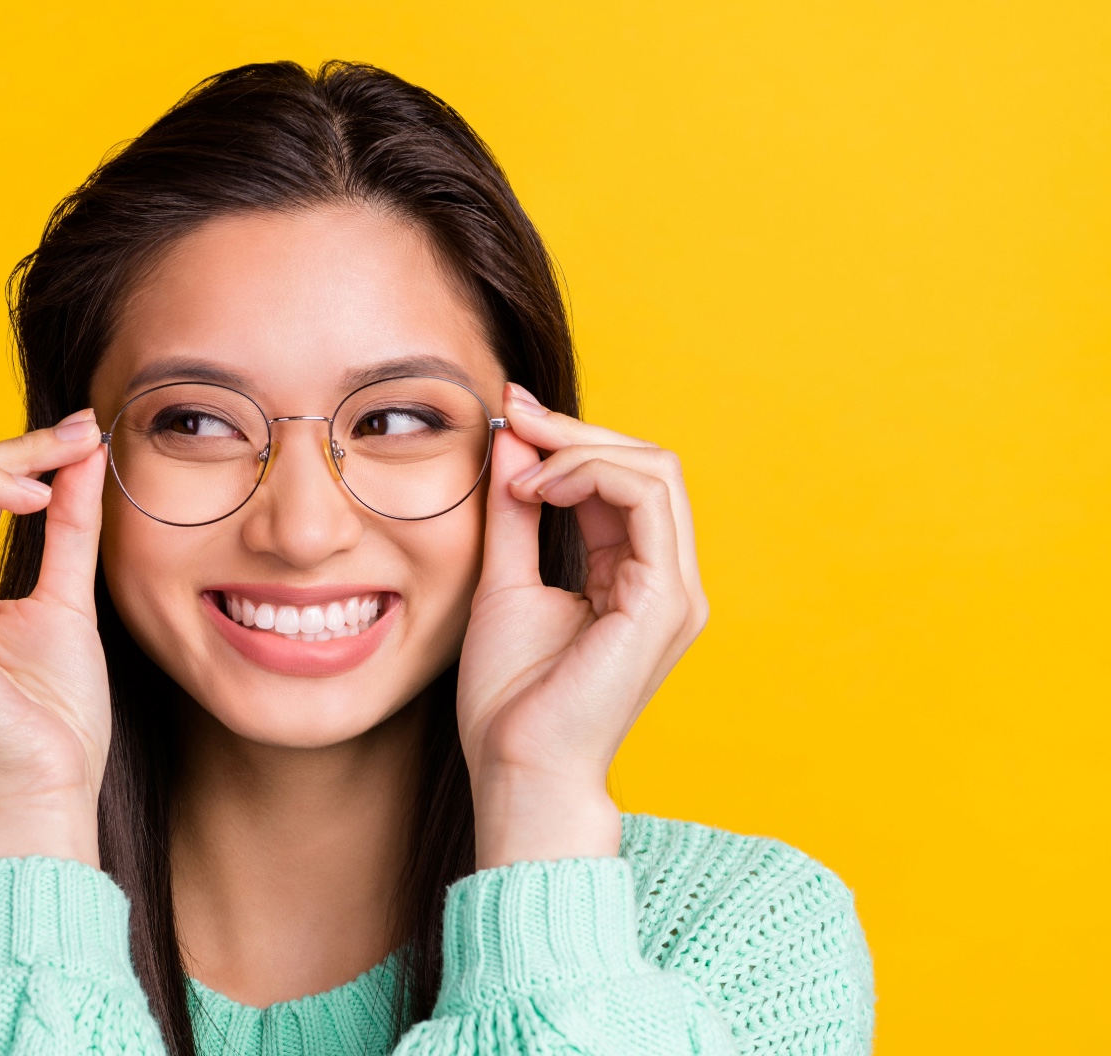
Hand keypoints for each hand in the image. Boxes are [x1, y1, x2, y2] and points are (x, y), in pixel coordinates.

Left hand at [459, 383, 709, 868]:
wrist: (516, 766)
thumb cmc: (510, 697)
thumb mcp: (503, 580)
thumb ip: (514, 512)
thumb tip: (510, 440)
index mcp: (638, 578)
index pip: (624, 479)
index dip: (568, 438)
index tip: (508, 414)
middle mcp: (668, 581)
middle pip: (648, 462)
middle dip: (576, 430)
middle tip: (512, 413)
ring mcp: (675, 591)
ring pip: (655, 470)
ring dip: (580, 449)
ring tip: (519, 469)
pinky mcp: (664, 601)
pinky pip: (647, 501)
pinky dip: (590, 476)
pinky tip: (538, 489)